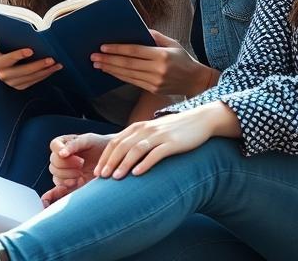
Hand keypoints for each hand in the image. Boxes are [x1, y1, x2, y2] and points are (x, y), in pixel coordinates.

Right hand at [0, 36, 62, 89]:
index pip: (7, 60)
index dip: (17, 55)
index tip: (30, 50)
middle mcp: (3, 76)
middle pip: (22, 71)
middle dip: (38, 66)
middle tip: (50, 59)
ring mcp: (12, 83)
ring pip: (31, 78)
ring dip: (45, 71)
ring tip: (57, 64)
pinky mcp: (20, 87)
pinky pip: (34, 81)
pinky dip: (44, 75)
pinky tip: (53, 69)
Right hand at [42, 131, 108, 203]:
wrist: (112, 160)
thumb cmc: (100, 146)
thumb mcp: (89, 140)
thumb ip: (74, 144)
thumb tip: (61, 154)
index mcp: (64, 143)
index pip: (54, 145)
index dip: (60, 151)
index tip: (70, 155)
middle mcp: (62, 157)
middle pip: (54, 162)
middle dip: (67, 164)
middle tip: (81, 164)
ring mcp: (64, 171)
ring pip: (56, 175)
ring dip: (68, 175)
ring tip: (81, 174)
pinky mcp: (68, 183)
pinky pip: (59, 187)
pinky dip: (65, 186)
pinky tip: (76, 183)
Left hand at [92, 29, 217, 95]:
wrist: (196, 81)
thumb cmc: (182, 58)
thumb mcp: (172, 43)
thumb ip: (155, 36)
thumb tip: (137, 29)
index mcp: (162, 55)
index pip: (135, 51)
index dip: (117, 49)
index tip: (103, 47)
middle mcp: (158, 70)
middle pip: (128, 64)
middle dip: (108, 60)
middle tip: (94, 57)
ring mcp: (155, 81)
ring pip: (128, 75)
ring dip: (110, 69)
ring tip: (97, 64)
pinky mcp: (153, 89)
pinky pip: (132, 82)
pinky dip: (119, 76)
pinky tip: (110, 71)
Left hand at [95, 102, 239, 179]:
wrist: (200, 120)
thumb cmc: (174, 130)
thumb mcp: (153, 132)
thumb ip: (138, 141)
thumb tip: (122, 158)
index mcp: (138, 127)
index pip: (115, 142)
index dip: (105, 157)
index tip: (97, 172)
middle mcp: (146, 129)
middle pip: (122, 146)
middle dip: (110, 162)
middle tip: (101, 178)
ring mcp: (159, 135)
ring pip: (136, 150)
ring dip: (124, 164)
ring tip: (115, 178)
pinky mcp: (172, 143)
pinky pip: (155, 154)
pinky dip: (144, 164)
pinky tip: (137, 174)